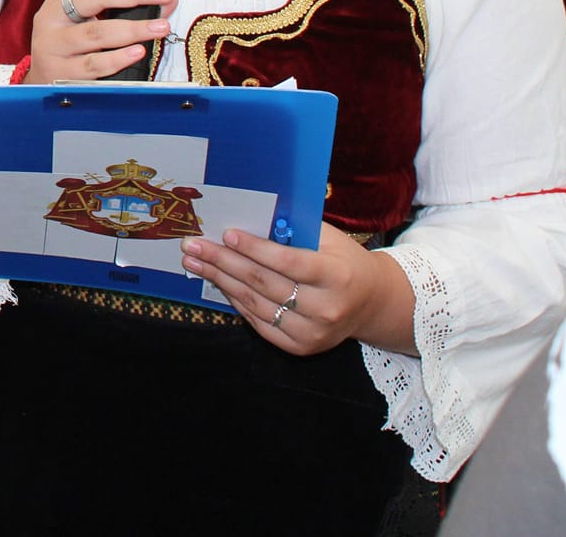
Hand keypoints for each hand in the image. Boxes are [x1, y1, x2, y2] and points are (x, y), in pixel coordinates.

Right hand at [26, 0, 174, 82]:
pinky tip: (138, 52)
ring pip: (96, 32)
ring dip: (133, 29)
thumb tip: (166, 4)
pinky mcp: (60, 71)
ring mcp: (54, 44)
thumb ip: (121, 7)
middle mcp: (54, 15)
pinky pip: (94, 64)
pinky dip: (119, 58)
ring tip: (160, 27)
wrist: (39, 83)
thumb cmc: (68, 44)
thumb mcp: (85, 19)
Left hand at [182, 222, 411, 356]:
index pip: (288, 262)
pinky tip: (218, 283)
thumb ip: (294, 231)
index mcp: (337, 276)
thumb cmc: (344, 261)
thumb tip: (248, 217)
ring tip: (195, 262)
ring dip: (220, 281)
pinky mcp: (301, 347)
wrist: (372, 302)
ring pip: (256, 303)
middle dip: (223, 262)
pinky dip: (236, 301)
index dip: (255, 248)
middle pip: (265, 283)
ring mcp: (314, 333)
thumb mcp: (329, 239)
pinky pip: (259, 322)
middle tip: (193, 246)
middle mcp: (327, 308)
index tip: (226, 233)